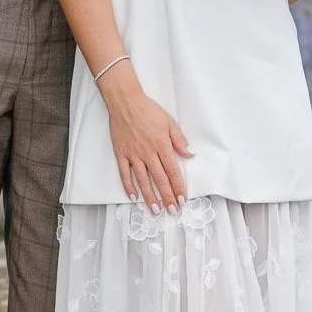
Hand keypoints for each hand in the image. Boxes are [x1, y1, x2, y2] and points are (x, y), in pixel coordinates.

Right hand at [102, 69, 191, 209]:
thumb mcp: (169, 121)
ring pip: (143, 180)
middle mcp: (148, 153)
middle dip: (167, 197)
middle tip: (172, 210)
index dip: (178, 186)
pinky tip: (133, 197)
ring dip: (150, 197)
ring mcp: (133, 154)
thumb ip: (179, 140)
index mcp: (161, 145)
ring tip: (155, 210)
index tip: (182, 199)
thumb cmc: (148, 110)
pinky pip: (125, 173)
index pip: (172, 171)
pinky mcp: (121, 153)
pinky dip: (129, 186)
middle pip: (159, 179)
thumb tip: (190, 154)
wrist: (125, 102)